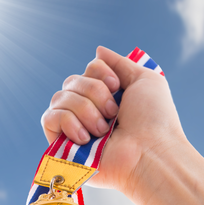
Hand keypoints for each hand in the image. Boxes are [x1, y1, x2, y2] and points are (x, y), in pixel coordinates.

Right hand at [40, 46, 187, 193]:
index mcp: (107, 97)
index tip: (116, 86)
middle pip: (71, 81)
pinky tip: (86, 137)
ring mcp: (73, 128)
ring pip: (59, 98)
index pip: (86, 70)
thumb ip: (120, 63)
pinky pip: (49, 118)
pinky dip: (69, 122)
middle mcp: (89, 111)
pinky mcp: (60, 145)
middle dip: (94, 92)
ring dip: (85, 109)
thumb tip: (98, 50)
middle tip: (114, 112)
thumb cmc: (154, 120)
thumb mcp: (145, 80)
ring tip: (104, 130)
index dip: (99, 73)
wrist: (149, 153)